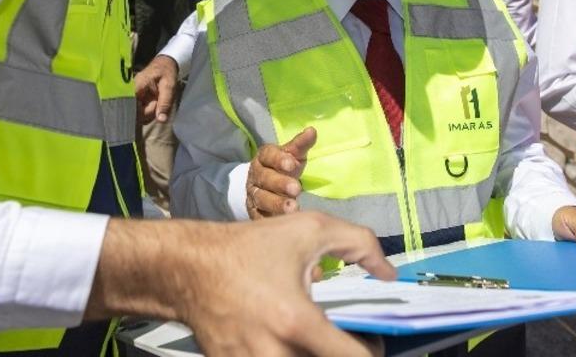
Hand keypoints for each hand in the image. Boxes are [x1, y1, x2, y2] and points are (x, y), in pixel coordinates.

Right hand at [134, 55, 178, 124]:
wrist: (165, 65)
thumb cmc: (166, 73)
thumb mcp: (169, 86)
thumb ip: (165, 102)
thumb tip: (161, 120)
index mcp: (136, 86)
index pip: (131, 106)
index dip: (142, 113)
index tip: (154, 108)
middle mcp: (130, 92)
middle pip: (134, 113)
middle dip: (148, 113)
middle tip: (158, 102)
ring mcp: (132, 97)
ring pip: (137, 115)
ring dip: (149, 113)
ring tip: (157, 101)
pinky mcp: (135, 100)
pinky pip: (140, 112)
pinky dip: (148, 112)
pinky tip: (154, 104)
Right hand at [183, 214, 393, 355]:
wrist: (187, 268)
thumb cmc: (249, 248)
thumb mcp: (308, 230)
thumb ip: (358, 244)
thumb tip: (388, 273)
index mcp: (296, 323)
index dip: (372, 352)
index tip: (370, 339)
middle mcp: (274, 354)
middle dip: (340, 353)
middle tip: (342, 338)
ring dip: (313, 354)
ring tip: (312, 337)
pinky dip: (282, 355)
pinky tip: (283, 340)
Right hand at [247, 128, 316, 218]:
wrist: (264, 186)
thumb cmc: (283, 168)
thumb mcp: (292, 155)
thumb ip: (301, 145)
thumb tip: (312, 131)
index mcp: (264, 157)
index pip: (269, 156)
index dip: (279, 159)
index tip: (292, 165)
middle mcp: (256, 175)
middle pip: (265, 178)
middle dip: (280, 183)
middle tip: (296, 189)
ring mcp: (253, 194)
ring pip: (262, 198)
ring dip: (277, 204)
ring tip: (293, 208)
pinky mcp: (254, 212)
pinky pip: (260, 217)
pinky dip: (270, 219)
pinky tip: (283, 223)